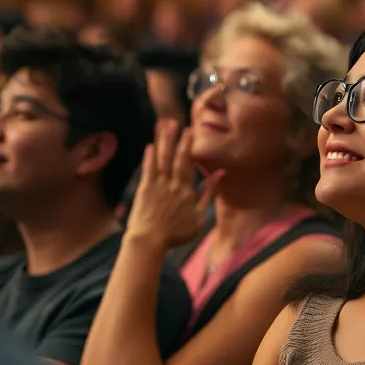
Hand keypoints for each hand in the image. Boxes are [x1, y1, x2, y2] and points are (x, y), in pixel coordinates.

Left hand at [127, 120, 221, 249]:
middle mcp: (172, 184)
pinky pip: (148, 169)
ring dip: (164, 142)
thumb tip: (220, 175)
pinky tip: (150, 146)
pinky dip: (149, 157)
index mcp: (187, 190)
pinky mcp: (144, 189)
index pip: (189, 164)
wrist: (149, 240)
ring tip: (165, 126)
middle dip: (177, 140)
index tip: (191, 132)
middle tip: (179, 123)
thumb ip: (209, 194)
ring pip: (162, 159)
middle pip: (176, 158)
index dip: (189, 147)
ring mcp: (157, 185)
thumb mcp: (200, 217)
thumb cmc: (176, 233)